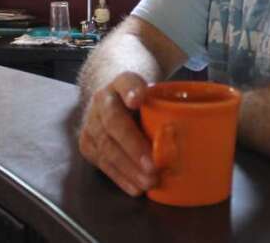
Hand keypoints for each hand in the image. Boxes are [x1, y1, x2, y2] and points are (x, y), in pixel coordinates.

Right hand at [78, 72, 157, 195]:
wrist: (114, 99)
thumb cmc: (143, 100)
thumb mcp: (155, 93)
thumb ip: (165, 103)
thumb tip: (183, 122)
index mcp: (121, 81)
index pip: (126, 82)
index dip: (132, 90)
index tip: (137, 99)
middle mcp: (102, 99)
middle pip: (114, 123)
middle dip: (133, 147)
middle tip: (153, 167)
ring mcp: (91, 122)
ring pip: (106, 147)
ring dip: (128, 168)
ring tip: (148, 182)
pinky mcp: (86, 143)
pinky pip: (102, 163)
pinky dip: (120, 177)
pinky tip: (135, 187)